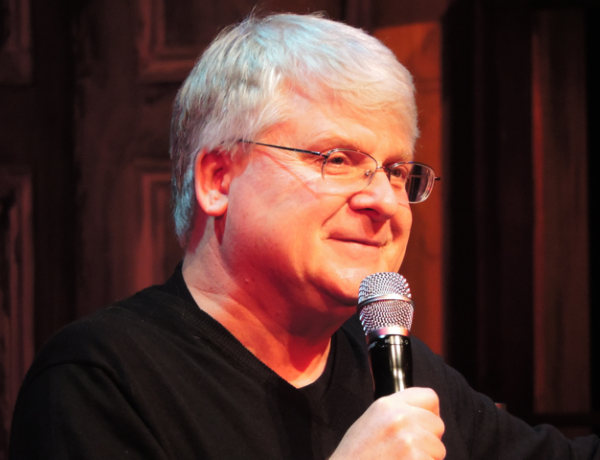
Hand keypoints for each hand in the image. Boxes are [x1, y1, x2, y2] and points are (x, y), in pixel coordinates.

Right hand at [330, 387, 445, 459]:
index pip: (429, 398)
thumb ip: (395, 414)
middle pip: (437, 424)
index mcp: (387, 405)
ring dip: (427, 459)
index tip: (424, 425)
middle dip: (429, 441)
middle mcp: (400, 418)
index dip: (430, 413)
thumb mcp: (369, 422)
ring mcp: (409, 441)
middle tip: (407, 452)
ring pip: (439, 450)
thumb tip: (420, 415)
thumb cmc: (355, 457)